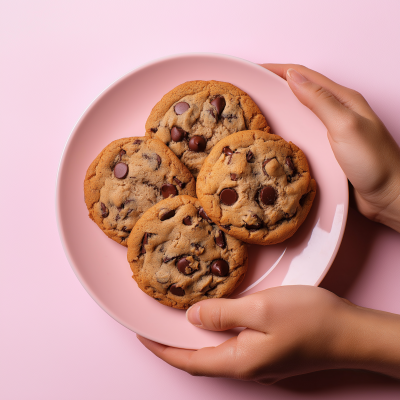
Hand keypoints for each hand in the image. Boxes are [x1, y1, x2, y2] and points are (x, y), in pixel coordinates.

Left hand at [137, 286, 399, 382]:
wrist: (351, 332)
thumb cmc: (309, 320)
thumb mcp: (261, 309)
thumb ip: (223, 313)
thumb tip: (192, 317)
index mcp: (238, 360)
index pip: (188, 360)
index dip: (161, 349)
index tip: (141, 334)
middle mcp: (246, 366)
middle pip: (199, 357)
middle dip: (173, 343)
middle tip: (156, 322)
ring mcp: (259, 360)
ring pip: (215, 350)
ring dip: (194, 337)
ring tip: (178, 317)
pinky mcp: (269, 350)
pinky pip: (232, 343)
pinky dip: (216, 331)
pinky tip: (216, 316)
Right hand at [261, 64, 399, 232]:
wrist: (389, 196)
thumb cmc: (374, 162)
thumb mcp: (345, 126)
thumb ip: (320, 101)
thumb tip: (292, 77)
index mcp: (342, 99)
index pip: (304, 75)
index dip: (278, 70)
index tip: (255, 70)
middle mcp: (336, 110)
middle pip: (300, 90)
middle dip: (275, 85)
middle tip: (252, 89)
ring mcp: (331, 129)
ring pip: (300, 110)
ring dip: (279, 105)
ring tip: (257, 109)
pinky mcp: (327, 147)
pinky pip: (302, 130)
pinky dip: (287, 126)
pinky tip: (276, 133)